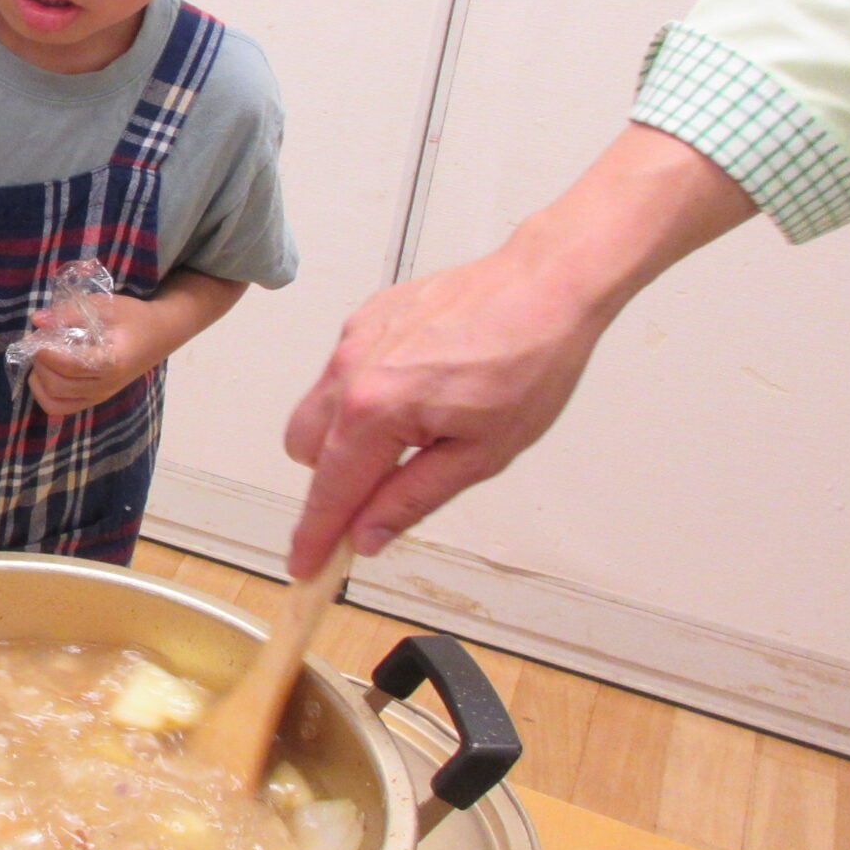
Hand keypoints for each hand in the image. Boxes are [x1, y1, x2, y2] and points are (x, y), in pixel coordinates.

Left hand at [28, 294, 177, 417]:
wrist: (158, 335)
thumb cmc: (133, 317)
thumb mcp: (104, 306)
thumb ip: (70, 312)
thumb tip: (37, 320)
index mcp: (112, 361)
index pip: (71, 366)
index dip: (47, 353)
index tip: (38, 335)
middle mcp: (106, 385)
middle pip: (58, 385)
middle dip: (40, 364)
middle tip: (40, 342)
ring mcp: (100, 396)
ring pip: (54, 400)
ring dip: (39, 379)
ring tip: (42, 358)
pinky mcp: (94, 400)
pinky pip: (59, 407)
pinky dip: (45, 394)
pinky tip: (45, 374)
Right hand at [282, 247, 610, 576]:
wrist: (545, 284)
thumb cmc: (529, 360)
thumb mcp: (482, 454)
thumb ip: (412, 499)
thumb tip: (368, 535)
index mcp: (375, 411)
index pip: (330, 492)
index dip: (315, 536)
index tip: (303, 565)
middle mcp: (350, 371)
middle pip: (305, 452)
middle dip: (334, 480)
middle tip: (381, 492)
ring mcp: (353, 340)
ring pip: (318, 409)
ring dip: (347, 436)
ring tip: (418, 429)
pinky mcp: (365, 318)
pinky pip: (341, 371)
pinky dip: (363, 394)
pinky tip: (420, 386)